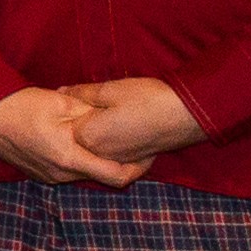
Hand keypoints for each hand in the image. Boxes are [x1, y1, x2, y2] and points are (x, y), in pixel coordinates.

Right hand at [0, 86, 137, 185]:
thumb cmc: (21, 106)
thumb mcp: (62, 103)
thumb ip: (93, 115)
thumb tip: (118, 120)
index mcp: (69, 158)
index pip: (116, 176)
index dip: (138, 168)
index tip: (148, 153)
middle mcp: (60, 174)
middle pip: (101, 175)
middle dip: (118, 160)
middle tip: (130, 141)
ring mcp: (48, 176)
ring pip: (85, 173)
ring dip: (97, 159)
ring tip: (105, 139)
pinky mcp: (39, 174)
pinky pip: (68, 171)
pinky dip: (79, 160)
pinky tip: (79, 142)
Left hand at [60, 77, 203, 169]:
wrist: (188, 115)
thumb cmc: (148, 99)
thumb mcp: (110, 89)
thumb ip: (82, 93)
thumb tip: (61, 91)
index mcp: (87, 136)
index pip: (67, 123)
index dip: (76, 107)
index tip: (89, 97)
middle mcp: (99, 154)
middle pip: (82, 137)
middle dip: (87, 121)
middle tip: (109, 105)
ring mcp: (118, 160)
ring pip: (99, 146)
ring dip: (102, 132)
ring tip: (121, 113)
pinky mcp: (135, 161)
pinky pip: (116, 153)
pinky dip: (117, 142)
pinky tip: (127, 128)